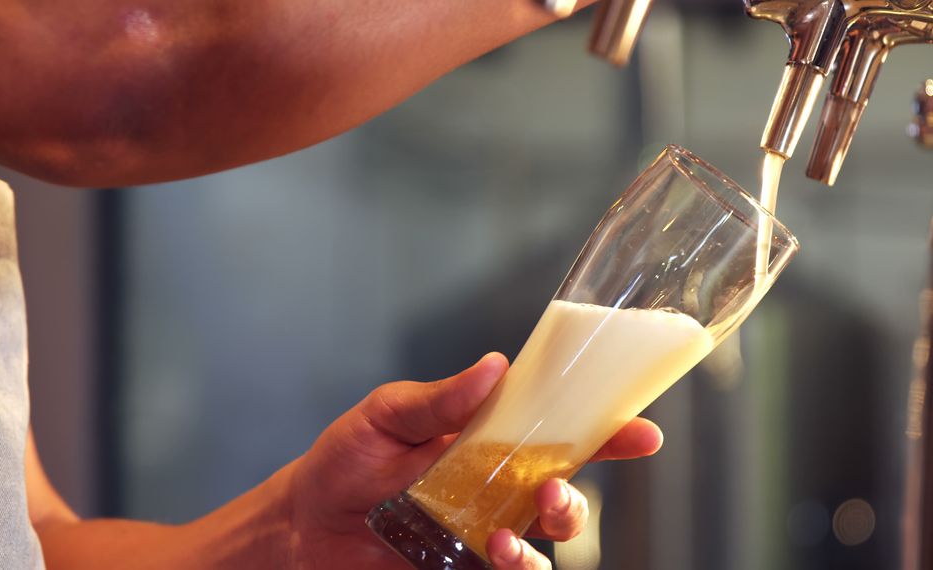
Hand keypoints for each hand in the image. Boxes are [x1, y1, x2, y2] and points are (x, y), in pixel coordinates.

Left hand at [284, 353, 663, 569]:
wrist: (302, 525)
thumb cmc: (343, 463)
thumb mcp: (385, 416)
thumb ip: (438, 399)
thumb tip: (496, 366)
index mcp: (485, 440)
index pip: (554, 432)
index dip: (602, 431)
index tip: (640, 430)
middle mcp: (494, 488)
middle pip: (564, 491)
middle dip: (576, 494)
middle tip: (554, 489)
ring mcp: (484, 532)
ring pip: (547, 541)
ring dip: (545, 539)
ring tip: (503, 539)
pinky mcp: (467, 569)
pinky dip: (519, 568)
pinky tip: (493, 554)